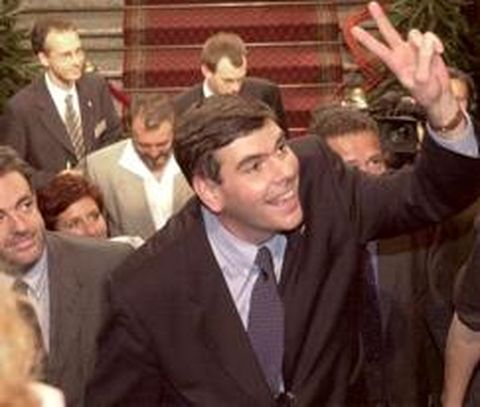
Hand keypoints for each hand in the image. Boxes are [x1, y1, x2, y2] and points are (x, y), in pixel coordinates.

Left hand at [352, 2, 461, 130]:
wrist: (438, 94)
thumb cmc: (425, 92)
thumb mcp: (421, 81)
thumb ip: (423, 61)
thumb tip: (425, 44)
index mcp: (394, 63)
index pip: (378, 49)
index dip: (366, 40)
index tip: (353, 30)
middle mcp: (401, 52)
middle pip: (389, 31)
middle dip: (380, 18)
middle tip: (371, 4)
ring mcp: (414, 47)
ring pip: (416, 34)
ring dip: (425, 46)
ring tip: (431, 58)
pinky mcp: (428, 44)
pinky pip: (431, 36)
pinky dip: (436, 43)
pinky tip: (440, 53)